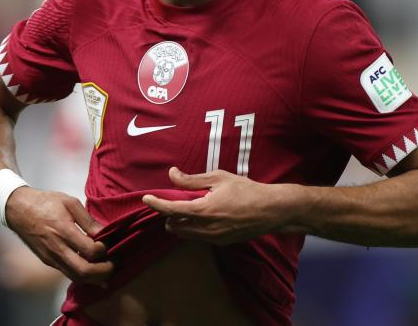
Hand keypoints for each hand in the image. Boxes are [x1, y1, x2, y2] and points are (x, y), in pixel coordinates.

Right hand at [4, 188, 112, 285]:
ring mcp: (51, 258)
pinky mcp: (48, 262)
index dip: (104, 250)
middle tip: (115, 264)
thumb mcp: (70, 202)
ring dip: (94, 278)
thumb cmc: (46, 202)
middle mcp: (56, 248)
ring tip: (107, 270)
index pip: (90, 250)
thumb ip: (88, 220)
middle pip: (84, 271)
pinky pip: (68, 273)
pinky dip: (83, 275)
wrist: (18, 210)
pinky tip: (93, 271)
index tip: (110, 243)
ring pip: (76, 277)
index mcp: (63, 230)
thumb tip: (104, 232)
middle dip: (104, 272)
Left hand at [142, 167, 292, 244]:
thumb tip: (172, 174)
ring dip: (180, 223)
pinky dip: (193, 228)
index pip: (171, 210)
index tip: (147, 198)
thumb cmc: (246, 190)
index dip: (156, 204)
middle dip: (168, 215)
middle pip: (174, 226)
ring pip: (185, 235)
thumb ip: (192, 179)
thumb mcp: (218, 178)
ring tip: (188, 207)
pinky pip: (199, 237)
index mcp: (203, 211)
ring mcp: (214, 238)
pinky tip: (203, 215)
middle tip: (173, 200)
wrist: (270, 211)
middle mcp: (206, 229)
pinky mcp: (221, 243)